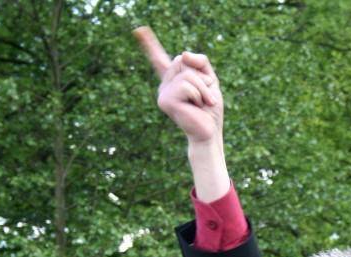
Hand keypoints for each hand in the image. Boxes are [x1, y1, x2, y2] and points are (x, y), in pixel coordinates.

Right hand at [135, 27, 222, 144]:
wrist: (209, 132)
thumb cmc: (210, 109)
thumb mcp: (210, 80)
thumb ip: (200, 62)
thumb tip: (183, 54)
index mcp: (174, 79)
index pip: (160, 58)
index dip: (149, 44)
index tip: (139, 30)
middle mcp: (165, 84)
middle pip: (182, 60)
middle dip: (202, 77)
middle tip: (205, 96)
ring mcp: (163, 92)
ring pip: (188, 74)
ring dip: (203, 88)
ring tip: (203, 103)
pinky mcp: (165, 100)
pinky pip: (187, 85)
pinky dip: (200, 95)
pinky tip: (197, 107)